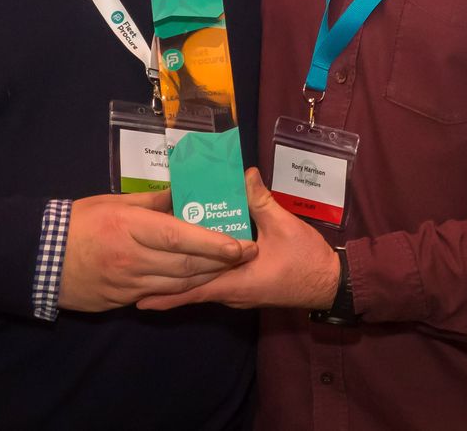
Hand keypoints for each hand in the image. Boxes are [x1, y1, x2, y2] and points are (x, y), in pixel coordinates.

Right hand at [58, 189, 255, 311]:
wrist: (40, 258)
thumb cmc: (79, 221)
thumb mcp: (114, 201)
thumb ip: (152, 200)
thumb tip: (183, 194)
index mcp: (130, 227)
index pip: (181, 237)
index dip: (214, 244)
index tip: (241, 245)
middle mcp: (132, 258)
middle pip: (186, 265)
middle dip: (221, 262)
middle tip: (247, 255)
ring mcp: (127, 284)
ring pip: (178, 285)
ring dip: (207, 277)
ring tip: (230, 267)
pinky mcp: (121, 300)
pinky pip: (159, 295)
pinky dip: (181, 289)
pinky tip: (197, 280)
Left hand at [136, 169, 340, 311]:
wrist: (330, 283)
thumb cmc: (306, 258)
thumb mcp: (284, 225)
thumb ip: (261, 200)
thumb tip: (244, 174)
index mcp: (237, 280)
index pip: (194, 288)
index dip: (167, 291)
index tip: (141, 292)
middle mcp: (233, 292)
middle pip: (192, 290)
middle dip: (165, 288)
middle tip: (136, 284)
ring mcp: (239, 293)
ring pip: (203, 288)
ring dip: (180, 283)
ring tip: (153, 275)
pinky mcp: (246, 289)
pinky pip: (216, 284)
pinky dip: (199, 278)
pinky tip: (189, 266)